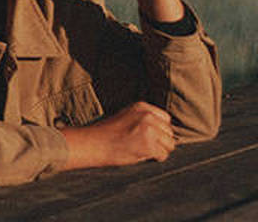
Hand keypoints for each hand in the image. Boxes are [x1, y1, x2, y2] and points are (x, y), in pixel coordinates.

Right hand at [61, 101, 175, 169]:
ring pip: (169, 144)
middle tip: (144, 145)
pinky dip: (155, 158)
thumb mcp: (127, 117)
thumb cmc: (108, 133)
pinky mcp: (149, 144)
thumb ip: (145, 119)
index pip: (166, 119)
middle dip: (161, 141)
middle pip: (169, 132)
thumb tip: (164, 132)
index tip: (148, 137)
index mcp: (141, 106)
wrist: (94, 143)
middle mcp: (147, 115)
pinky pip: (163, 155)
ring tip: (142, 149)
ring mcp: (149, 129)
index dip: (160, 130)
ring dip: (159, 150)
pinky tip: (140, 155)